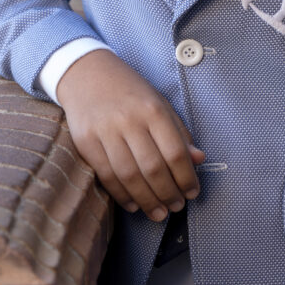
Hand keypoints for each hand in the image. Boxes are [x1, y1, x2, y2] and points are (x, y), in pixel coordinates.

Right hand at [57, 49, 204, 221]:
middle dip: (168, 193)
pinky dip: (122, 195)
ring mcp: (105, 131)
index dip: (187, 177)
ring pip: (130, 176)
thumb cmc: (128, 90)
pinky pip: (106, 175)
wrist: (86, 72)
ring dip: (147, 200)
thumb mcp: (159, 102)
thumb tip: (199, 159)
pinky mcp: (85, 141)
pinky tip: (134, 204)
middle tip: (176, 207)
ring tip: (159, 213)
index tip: (192, 192)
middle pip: (153, 168)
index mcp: (153, 108)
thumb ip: (179, 132)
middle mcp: (130, 119)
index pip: (175, 152)